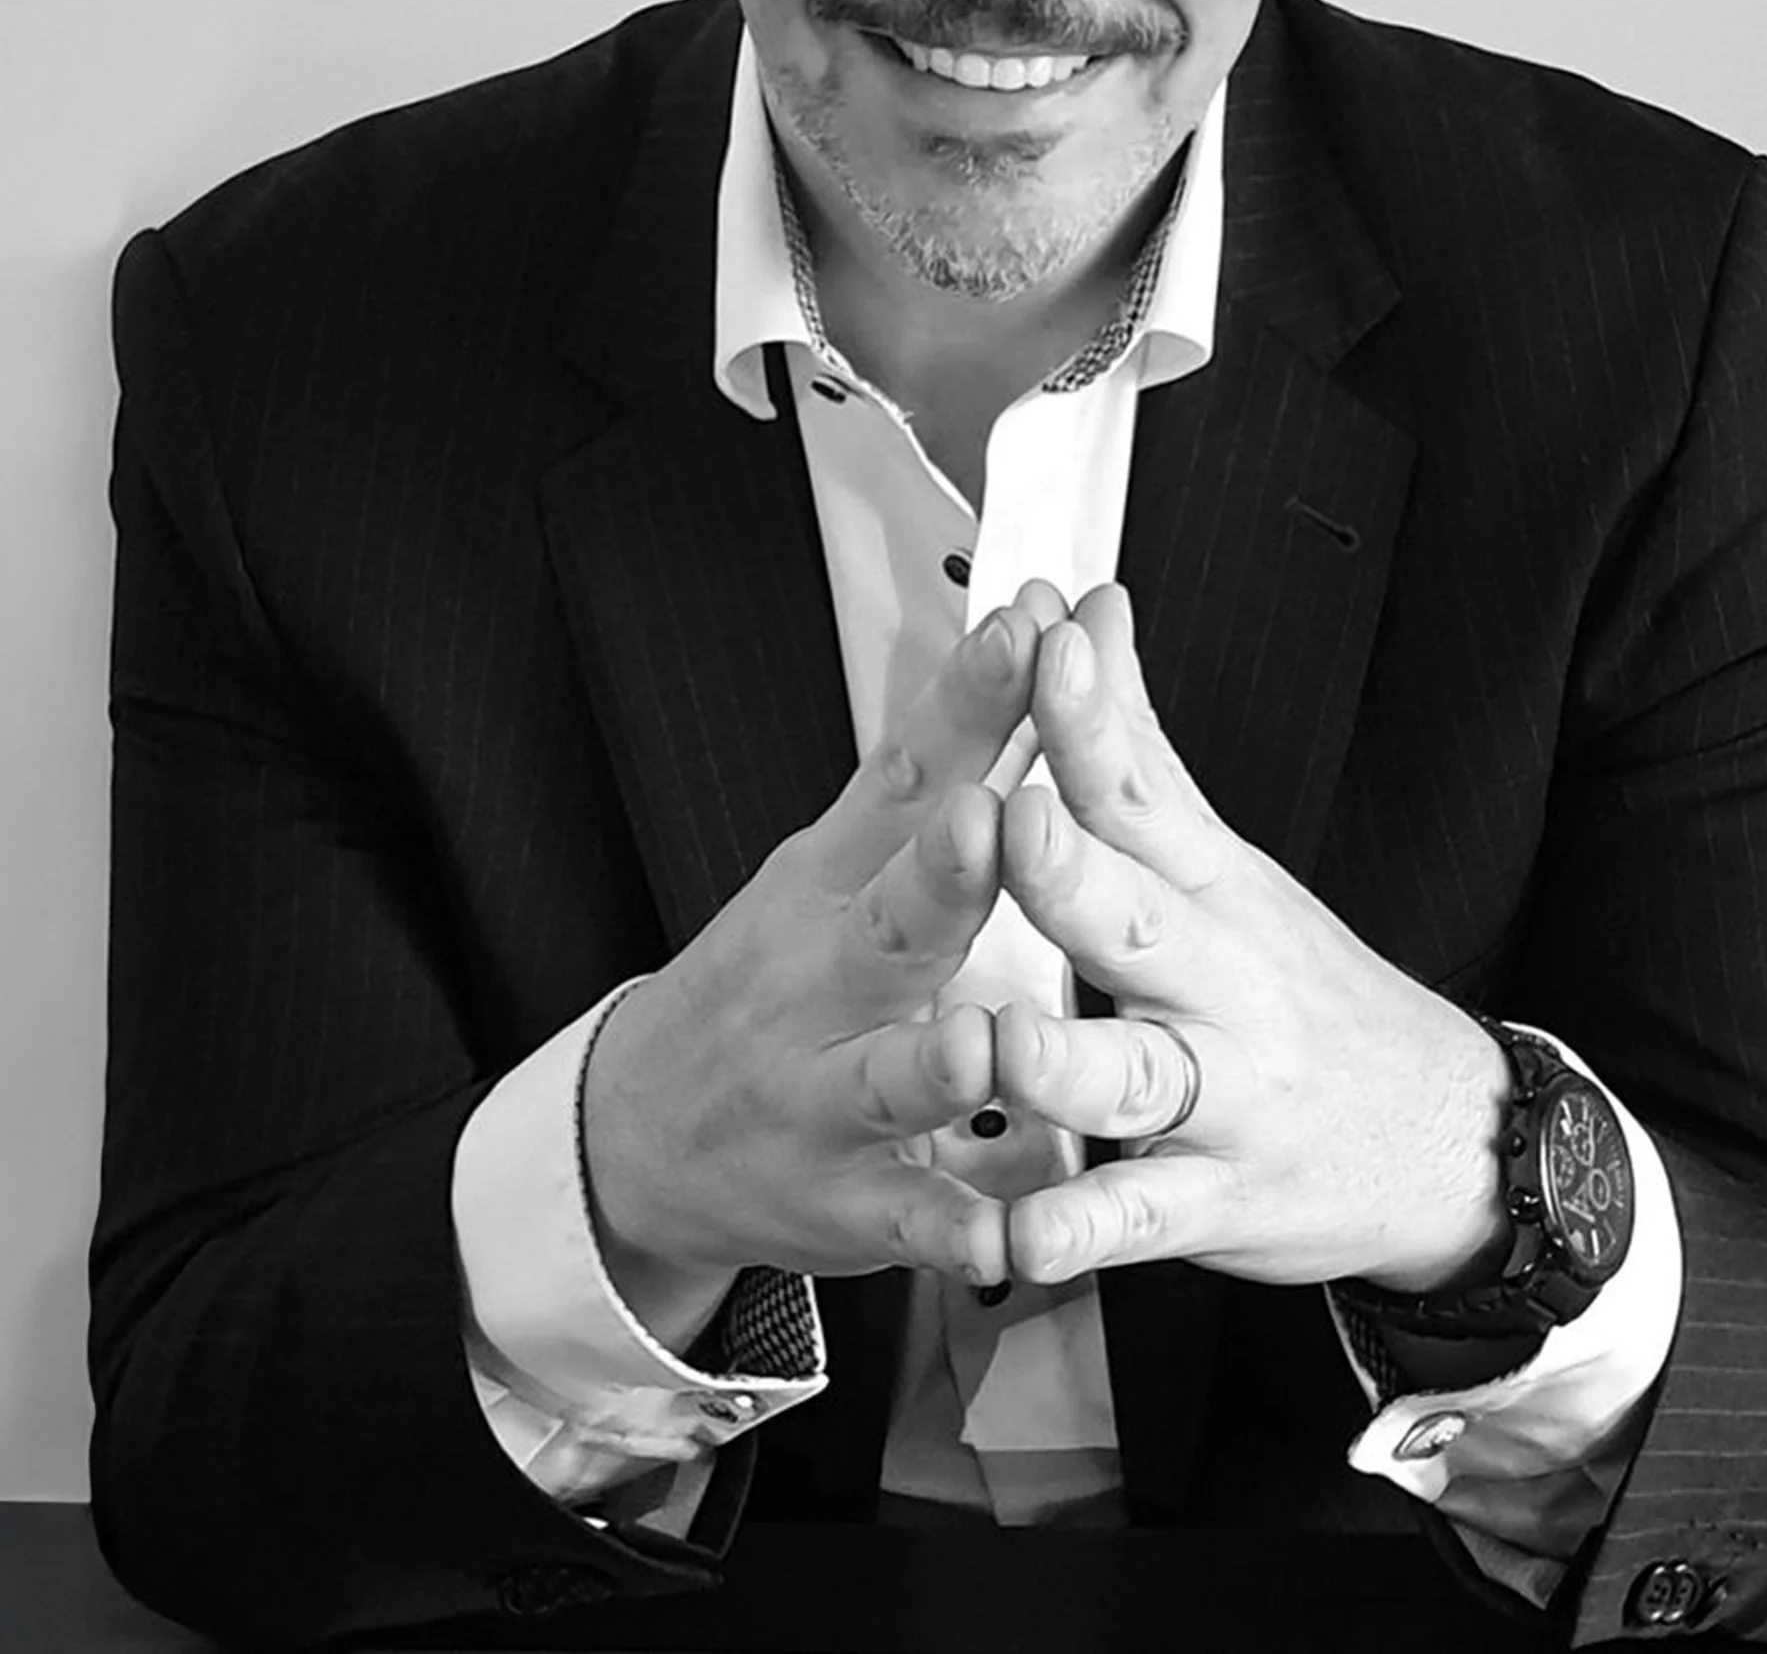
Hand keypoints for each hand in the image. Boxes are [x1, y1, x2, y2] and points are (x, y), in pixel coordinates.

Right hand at [581, 591, 1051, 1315]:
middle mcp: (823, 980)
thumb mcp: (838, 856)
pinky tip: (1004, 1233)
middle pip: (890, 918)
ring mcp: (827, 1094)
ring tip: (981, 1047)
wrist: (638, 1131)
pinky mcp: (846, 1203)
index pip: (904, 772)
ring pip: (890, 1077)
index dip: (967, 702)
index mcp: (832, 879)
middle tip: (986, 820)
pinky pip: (909, 1222)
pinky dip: (955, 1230)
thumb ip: (946, 756)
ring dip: (938, 1062)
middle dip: (941, 872)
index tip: (1027, 630)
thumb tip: (1036, 626)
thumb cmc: (772, 974)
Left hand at [993, 584, 1510, 1291]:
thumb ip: (1139, 743)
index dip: (1091, 721)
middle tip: (1013, 820)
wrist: (1451, 1133)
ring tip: (1000, 1044)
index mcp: (1211, 889)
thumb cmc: (1300, 982)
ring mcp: (1224, 1095)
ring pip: (1136, 1075)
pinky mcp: (1218, 1199)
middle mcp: (1220, 983)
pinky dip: (1082, 1230)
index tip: (1048, 648)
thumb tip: (1089, 614)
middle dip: (1071, 873)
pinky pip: (1142, 1220)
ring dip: (1063, 1061)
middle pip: (1138, 918)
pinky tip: (1023, 1236)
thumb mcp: (1226, 859)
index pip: (1145, 788)